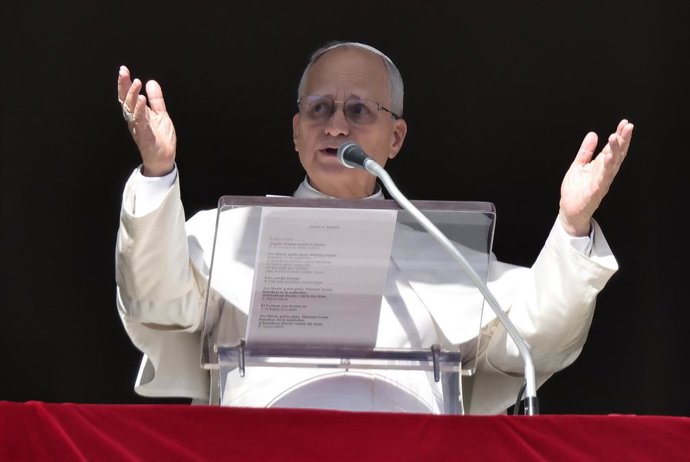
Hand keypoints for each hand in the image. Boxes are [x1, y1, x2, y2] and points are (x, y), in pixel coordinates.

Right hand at [117, 65, 176, 176]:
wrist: (164, 158)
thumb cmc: (160, 138)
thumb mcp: (160, 114)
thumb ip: (156, 100)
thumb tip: (151, 82)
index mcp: (137, 113)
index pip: (127, 96)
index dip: (124, 83)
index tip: (123, 70)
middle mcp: (134, 119)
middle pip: (125, 100)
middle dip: (124, 85)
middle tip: (124, 71)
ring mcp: (138, 127)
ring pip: (131, 109)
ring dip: (132, 95)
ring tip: (136, 82)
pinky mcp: (144, 135)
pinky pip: (140, 121)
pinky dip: (140, 110)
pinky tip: (141, 99)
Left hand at [558, 119, 633, 235]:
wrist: (569, 210)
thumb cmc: (575, 190)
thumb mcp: (578, 165)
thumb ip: (585, 151)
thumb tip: (593, 134)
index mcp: (601, 166)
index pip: (613, 149)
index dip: (620, 136)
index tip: (625, 123)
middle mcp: (604, 173)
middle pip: (617, 154)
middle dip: (623, 140)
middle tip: (628, 126)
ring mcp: (601, 182)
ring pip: (612, 165)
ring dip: (615, 151)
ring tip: (615, 137)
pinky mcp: (595, 191)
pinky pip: (603, 178)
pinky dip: (606, 168)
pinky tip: (607, 157)